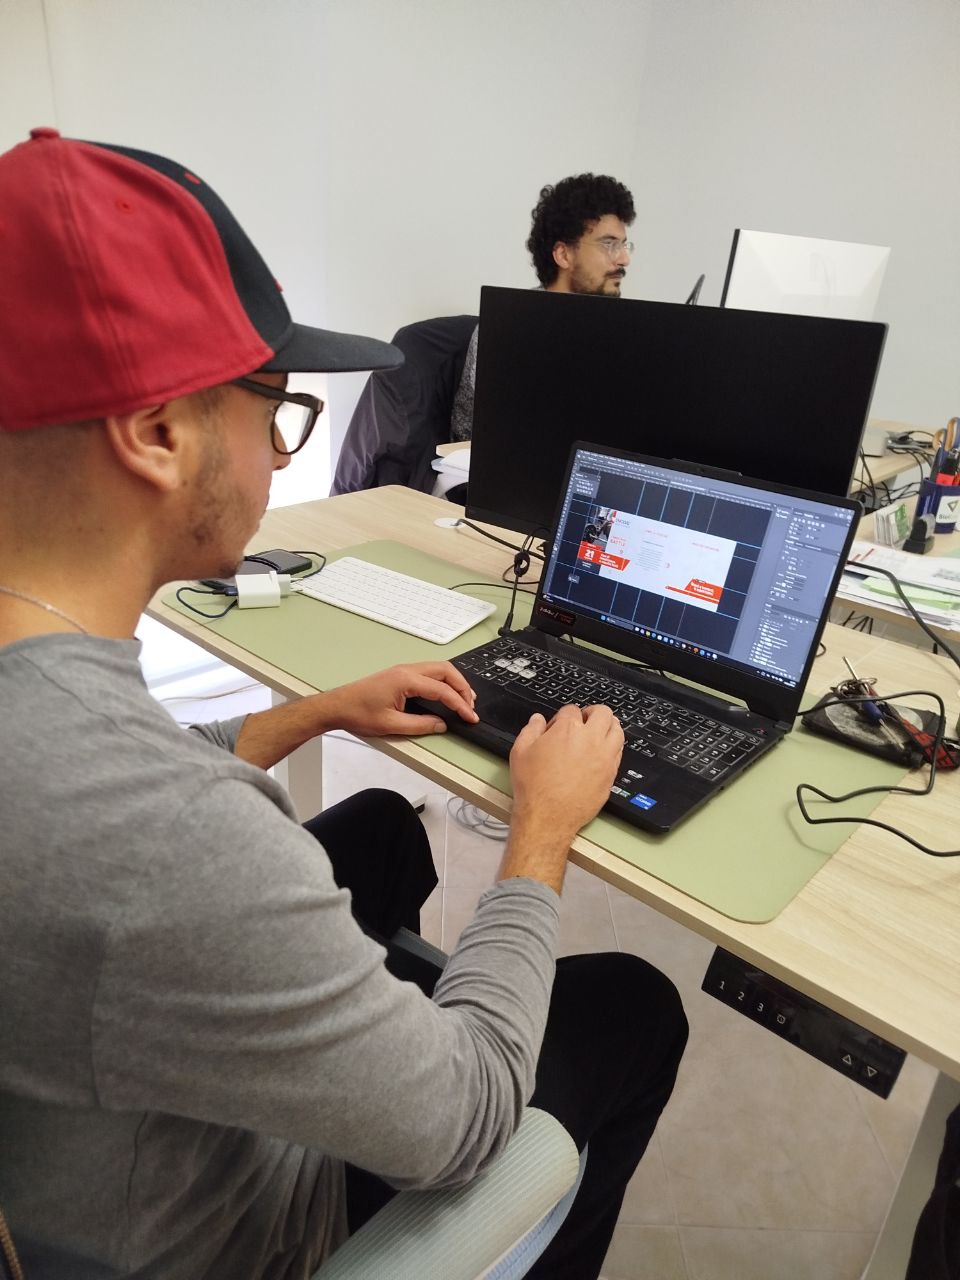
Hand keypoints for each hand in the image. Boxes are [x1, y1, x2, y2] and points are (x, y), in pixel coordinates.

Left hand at [320, 662, 478, 737]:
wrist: (337, 705)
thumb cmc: (358, 713)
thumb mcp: (391, 725)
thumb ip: (420, 725)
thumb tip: (441, 725)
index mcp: (406, 679)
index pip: (442, 690)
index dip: (460, 704)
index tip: (470, 716)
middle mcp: (407, 670)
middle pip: (446, 671)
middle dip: (463, 687)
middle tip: (471, 706)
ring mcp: (403, 669)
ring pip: (439, 669)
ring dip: (454, 682)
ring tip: (464, 700)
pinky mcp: (400, 674)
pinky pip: (429, 672)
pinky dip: (443, 681)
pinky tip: (446, 693)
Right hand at [509, 704, 624, 848]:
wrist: (548, 816)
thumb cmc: (534, 787)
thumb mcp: (520, 752)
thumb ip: (530, 730)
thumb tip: (537, 720)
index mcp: (567, 730)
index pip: (572, 710)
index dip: (563, 716)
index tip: (559, 725)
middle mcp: (590, 740)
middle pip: (603, 713)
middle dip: (593, 712)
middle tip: (584, 720)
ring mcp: (604, 756)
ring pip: (617, 730)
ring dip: (608, 726)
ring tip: (598, 732)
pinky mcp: (611, 773)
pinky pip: (619, 751)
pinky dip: (612, 746)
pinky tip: (602, 751)